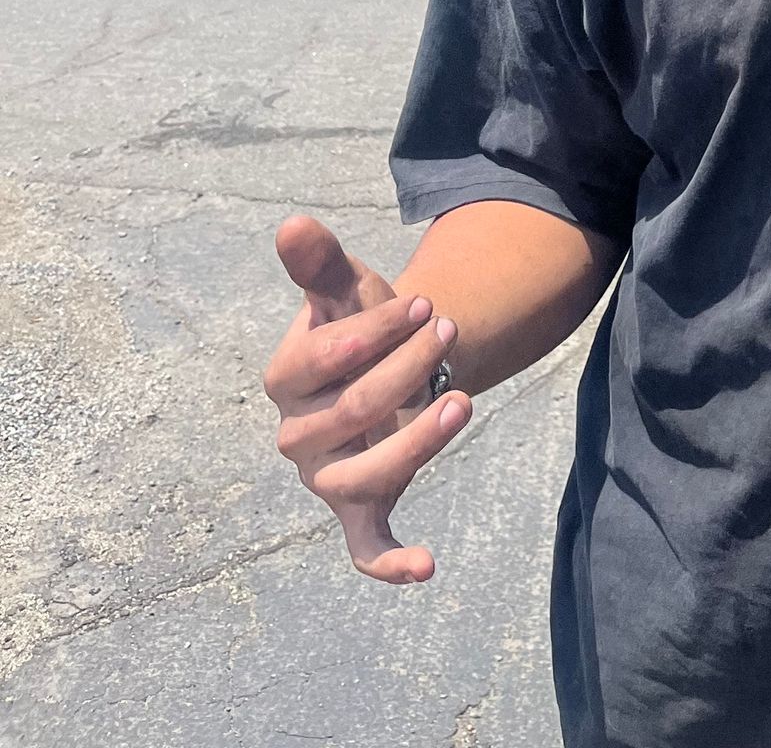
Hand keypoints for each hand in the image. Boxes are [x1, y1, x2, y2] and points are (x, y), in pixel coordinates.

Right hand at [261, 214, 471, 584]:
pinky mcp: (361, 508)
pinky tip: (427, 566)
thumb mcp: (347, 288)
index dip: (376, 330)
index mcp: (285, 379)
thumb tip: (293, 224)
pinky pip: (366, 546)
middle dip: (408, 368)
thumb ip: (321, 263)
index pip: (322, 358)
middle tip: (450, 328)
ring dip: (417, 442)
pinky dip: (390, 561)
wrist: (395, 359)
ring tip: (464, 401)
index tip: (426, 300)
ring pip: (365, 475)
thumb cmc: (364, 322)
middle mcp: (299, 436)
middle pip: (352, 411)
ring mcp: (329, 476)